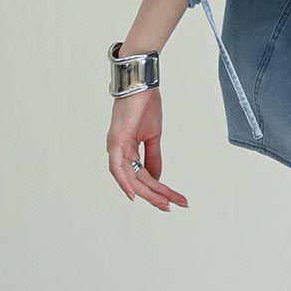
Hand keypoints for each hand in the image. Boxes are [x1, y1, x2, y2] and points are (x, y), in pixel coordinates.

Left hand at [106, 88, 186, 210]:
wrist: (142, 84)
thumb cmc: (145, 105)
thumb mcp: (153, 136)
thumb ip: (154, 158)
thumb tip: (158, 178)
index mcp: (129, 151)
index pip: (145, 177)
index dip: (160, 190)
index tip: (175, 200)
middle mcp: (119, 152)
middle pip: (138, 182)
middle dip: (156, 195)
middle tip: (172, 206)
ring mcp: (115, 147)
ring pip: (130, 179)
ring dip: (147, 192)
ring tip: (164, 203)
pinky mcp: (115, 141)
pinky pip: (117, 168)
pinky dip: (124, 182)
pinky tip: (134, 194)